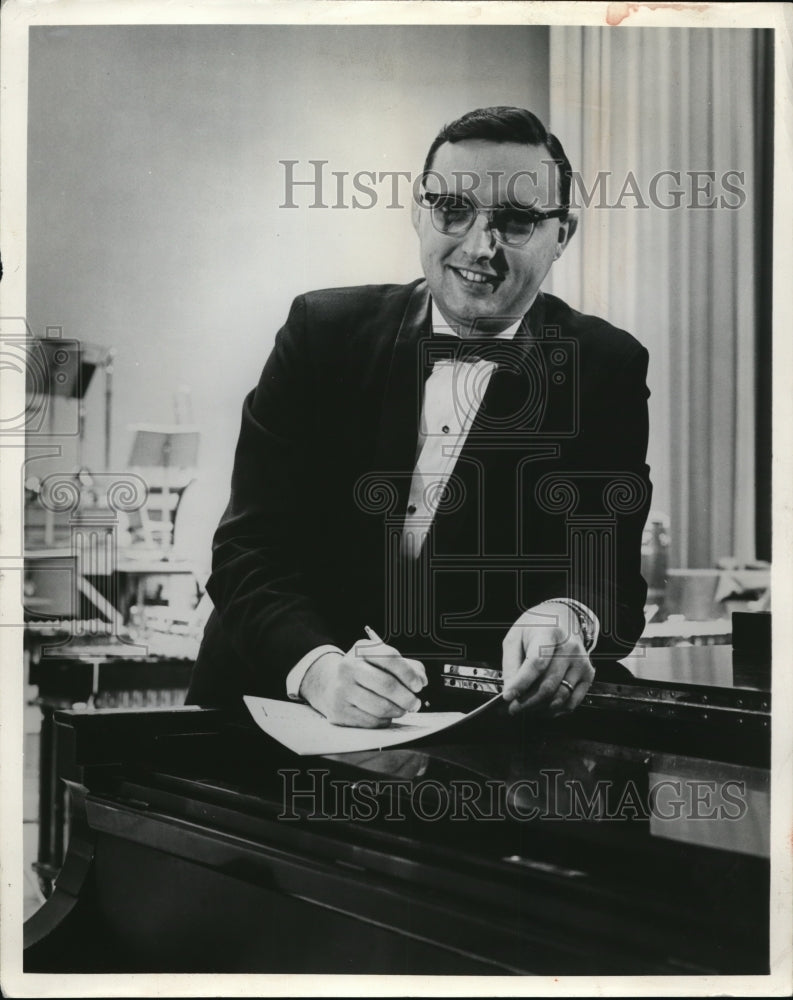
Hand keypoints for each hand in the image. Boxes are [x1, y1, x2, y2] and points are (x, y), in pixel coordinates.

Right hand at [300, 640, 426, 727]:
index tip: (419, 685)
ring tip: (402, 709)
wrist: (330, 683)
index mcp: (361, 649)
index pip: (390, 658)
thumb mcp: (382, 660)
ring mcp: (342, 689)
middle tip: (415, 703)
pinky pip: (371, 721)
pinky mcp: (339, 711)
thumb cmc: (364, 672)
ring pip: (380, 706)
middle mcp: (348, 666)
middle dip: (407, 698)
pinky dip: (384, 720)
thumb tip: (421, 680)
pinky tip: (385, 715)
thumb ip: (407, 666)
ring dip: (398, 711)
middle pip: (387, 685)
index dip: (409, 674)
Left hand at [501, 602, 594, 715]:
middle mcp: (569, 649)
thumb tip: (510, 689)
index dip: (521, 683)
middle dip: (527, 701)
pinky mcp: (588, 675)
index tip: (508, 696)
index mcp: (549, 634)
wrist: (563, 618)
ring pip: (560, 697)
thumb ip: (510, 663)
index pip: (537, 662)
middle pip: (548, 684)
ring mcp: (581, 663)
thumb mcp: (516, 637)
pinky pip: (572, 702)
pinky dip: (555, 710)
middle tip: (513, 707)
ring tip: (525, 707)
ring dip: (539, 708)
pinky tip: (542, 708)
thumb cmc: (537, 627)